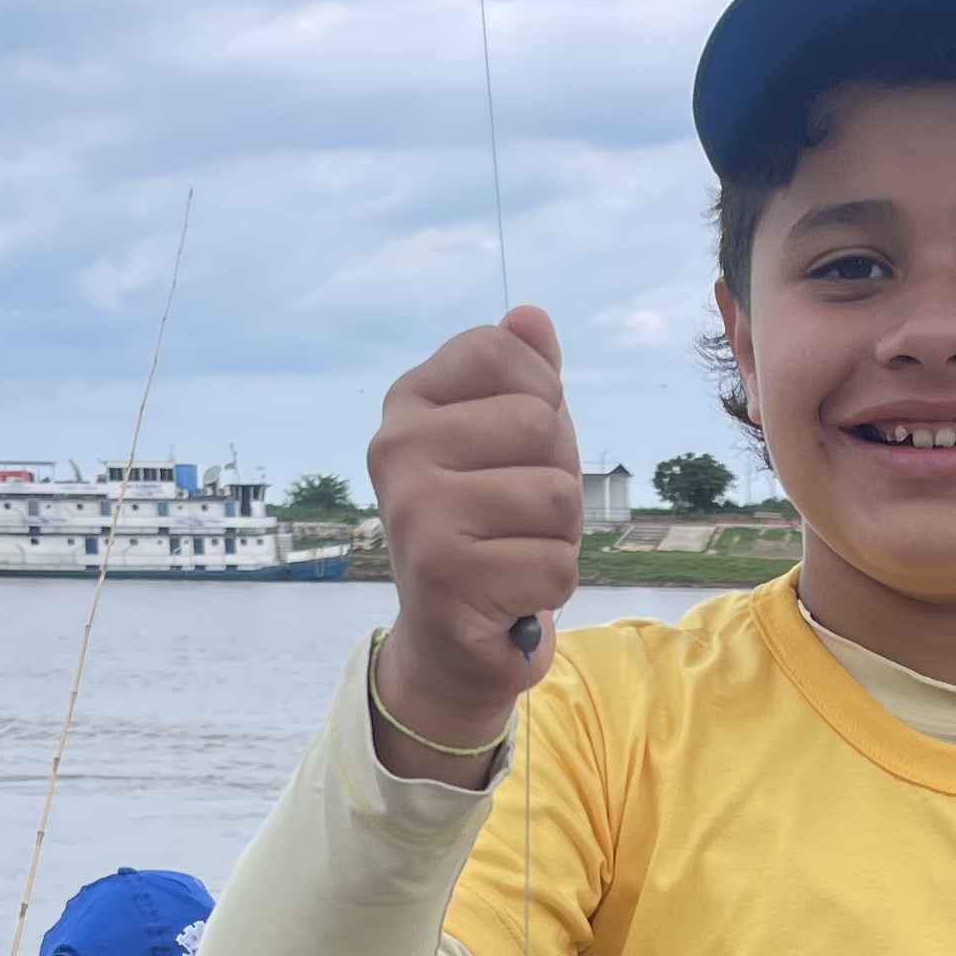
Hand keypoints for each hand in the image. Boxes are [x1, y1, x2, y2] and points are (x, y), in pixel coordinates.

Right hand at [367, 307, 579, 774]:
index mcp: (408, 403)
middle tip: (518, 516)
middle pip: (541, 424)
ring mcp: (414, 512)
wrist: (452, 640)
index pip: (504, 350)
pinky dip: (550, 587)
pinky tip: (510, 594)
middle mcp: (396, 448)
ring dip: (559, 536)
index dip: (543, 398)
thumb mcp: (509, 441)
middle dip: (557, 476)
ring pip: (557, 496)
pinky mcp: (443, 577)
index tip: (516, 447)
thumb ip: (523, 377)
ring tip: (515, 552)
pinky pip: (556, 563)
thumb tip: (530, 314)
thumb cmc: (491, 525)